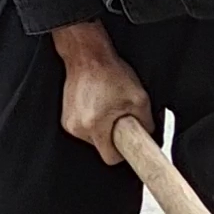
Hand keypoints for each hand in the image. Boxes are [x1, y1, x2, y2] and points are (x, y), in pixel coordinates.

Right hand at [52, 20, 153, 164]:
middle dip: (112, 136)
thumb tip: (147, 136)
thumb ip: (147, 123)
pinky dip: (92, 120)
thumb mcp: (139, 98)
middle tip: (119, 115)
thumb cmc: (109, 72)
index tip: (126, 143)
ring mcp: (69, 122)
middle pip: (101, 148)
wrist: (87, 55)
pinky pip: (84, 128)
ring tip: (107, 106)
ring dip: (102, 127)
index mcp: (94, 126)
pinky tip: (97, 104)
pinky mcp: (66, 117)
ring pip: (93, 138)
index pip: (110, 158)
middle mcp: (78, 127)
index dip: (122, 152)